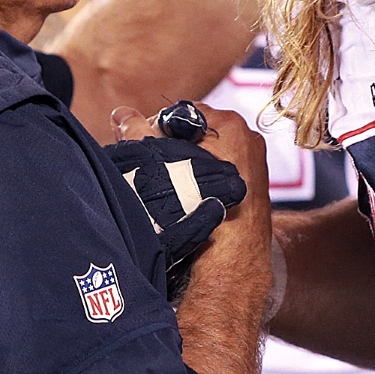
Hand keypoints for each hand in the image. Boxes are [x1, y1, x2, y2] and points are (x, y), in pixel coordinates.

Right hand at [113, 103, 269, 233]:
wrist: (230, 260)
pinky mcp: (252, 187)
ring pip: (206, 155)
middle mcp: (247, 139)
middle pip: (195, 134)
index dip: (155, 128)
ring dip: (185, 165)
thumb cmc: (199, 210)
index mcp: (230, 125)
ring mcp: (252, 164)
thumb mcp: (161, 163)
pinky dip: (201, 181)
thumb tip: (122, 115)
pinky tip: (187, 199)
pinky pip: (219, 174)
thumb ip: (138, 134)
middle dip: (171, 147)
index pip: (181, 113)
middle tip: (153, 169)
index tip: (143, 149)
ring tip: (169, 188)